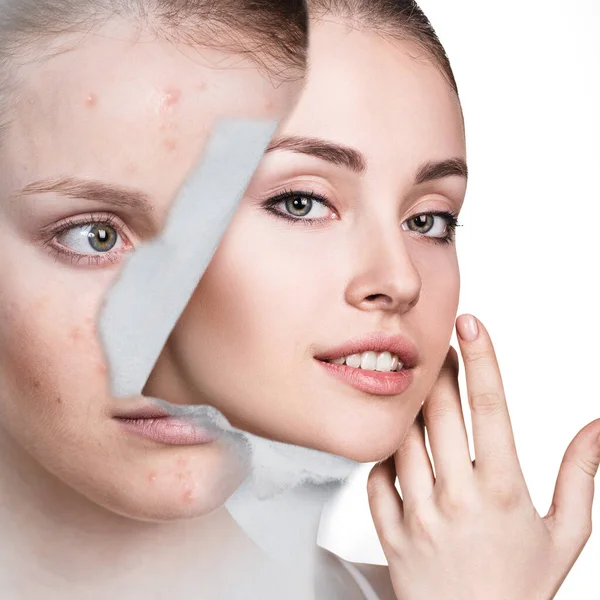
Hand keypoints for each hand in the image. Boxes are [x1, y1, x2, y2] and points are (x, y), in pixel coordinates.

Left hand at [367, 314, 599, 599]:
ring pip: (402, 438)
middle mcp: (458, 498)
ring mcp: (419, 516)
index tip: (471, 322)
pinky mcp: (390, 532)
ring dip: (408, 407)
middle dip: (437, 369)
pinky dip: (382, 455)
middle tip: (438, 349)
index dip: (481, 358)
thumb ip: (580, 475)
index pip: (491, 407)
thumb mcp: (565, 534)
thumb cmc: (522, 585)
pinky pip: (375, 477)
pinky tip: (397, 448)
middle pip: (439, 411)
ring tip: (417, 394)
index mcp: (504, 492)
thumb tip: (598, 425)